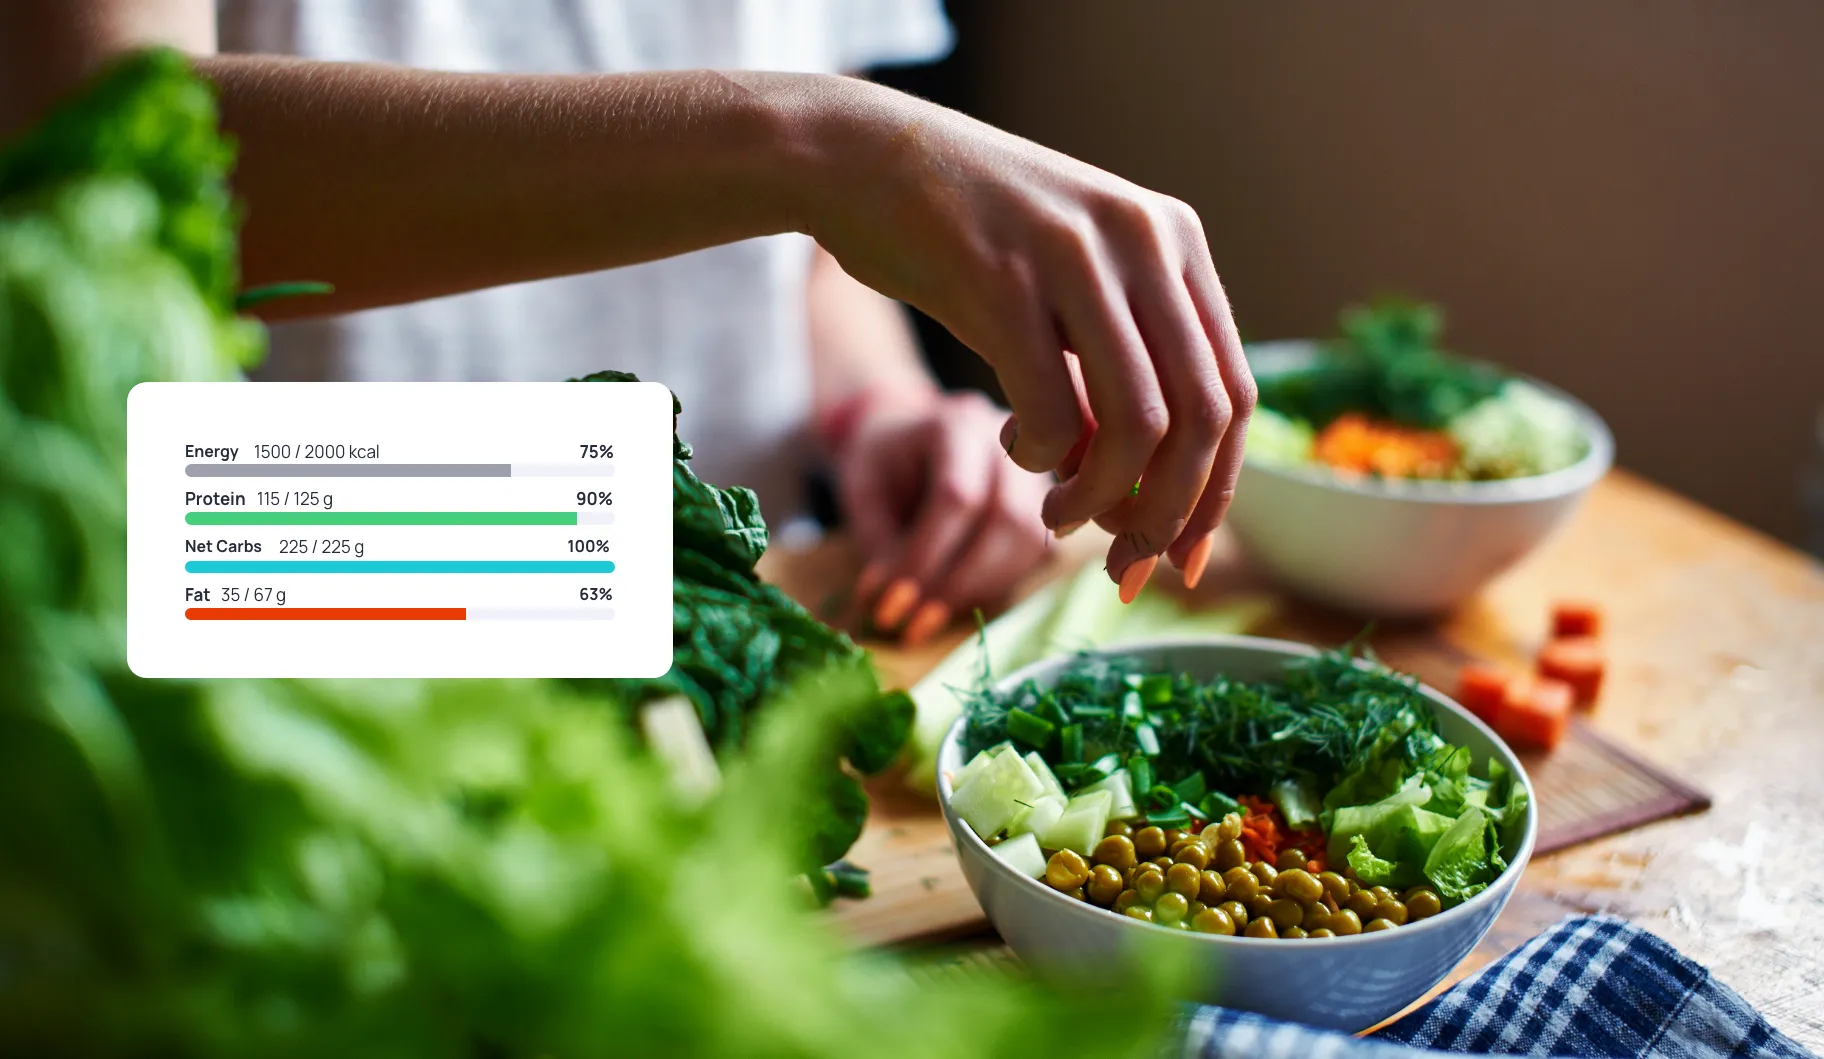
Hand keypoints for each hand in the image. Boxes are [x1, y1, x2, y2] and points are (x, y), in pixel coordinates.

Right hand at [790, 77, 1253, 598]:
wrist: (864, 158)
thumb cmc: (968, 238)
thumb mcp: (1072, 282)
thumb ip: (1121, 364)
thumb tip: (1154, 497)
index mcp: (1173, 240)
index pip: (1233, 392)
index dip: (1216, 491)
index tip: (1181, 555)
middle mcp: (1142, 240)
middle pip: (1201, 419)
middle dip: (1168, 514)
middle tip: (1124, 562)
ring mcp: (1075, 255)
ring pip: (1138, 426)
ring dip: (1102, 501)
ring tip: (1059, 516)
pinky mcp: (1003, 279)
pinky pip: (1052, 413)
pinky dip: (1039, 460)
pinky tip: (1011, 450)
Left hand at [828, 388, 1052, 644]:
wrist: (907, 435)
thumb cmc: (881, 463)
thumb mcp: (863, 493)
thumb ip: (879, 543)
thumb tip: (895, 602)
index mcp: (956, 425)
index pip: (955, 495)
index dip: (926, 556)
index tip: (892, 603)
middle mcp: (1007, 444)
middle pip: (1005, 518)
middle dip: (958, 582)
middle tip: (913, 623)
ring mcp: (1033, 472)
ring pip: (1028, 540)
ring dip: (979, 590)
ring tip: (929, 618)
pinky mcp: (1042, 503)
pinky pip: (1034, 553)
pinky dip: (995, 584)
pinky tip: (957, 598)